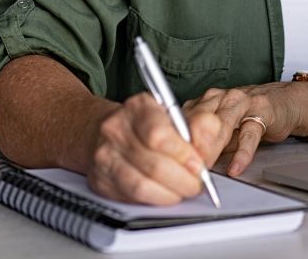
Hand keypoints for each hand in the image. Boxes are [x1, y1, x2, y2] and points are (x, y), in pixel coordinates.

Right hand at [84, 92, 222, 204]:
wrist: (105, 130)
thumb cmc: (145, 123)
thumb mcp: (173, 114)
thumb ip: (197, 127)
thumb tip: (207, 148)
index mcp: (138, 107)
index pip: (159, 135)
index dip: (183, 155)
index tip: (199, 165)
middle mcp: (116, 129)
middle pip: (153, 164)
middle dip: (182, 180)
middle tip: (196, 183)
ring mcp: (105, 155)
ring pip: (141, 185)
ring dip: (170, 193)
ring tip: (183, 190)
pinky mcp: (100, 180)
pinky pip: (131, 197)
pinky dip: (154, 200)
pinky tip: (165, 194)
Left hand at [183, 82, 307, 175]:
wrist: (283, 102)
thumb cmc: (248, 117)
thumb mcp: (221, 130)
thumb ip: (203, 143)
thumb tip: (182, 167)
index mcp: (205, 101)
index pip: (183, 120)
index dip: (176, 143)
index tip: (171, 164)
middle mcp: (221, 98)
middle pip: (199, 121)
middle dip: (190, 147)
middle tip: (186, 170)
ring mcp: (241, 102)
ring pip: (221, 124)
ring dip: (211, 148)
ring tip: (205, 168)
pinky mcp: (262, 111)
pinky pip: (249, 134)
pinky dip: (242, 153)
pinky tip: (236, 167)